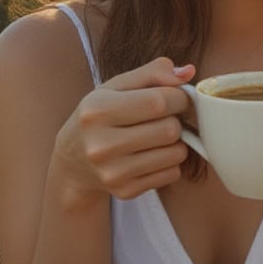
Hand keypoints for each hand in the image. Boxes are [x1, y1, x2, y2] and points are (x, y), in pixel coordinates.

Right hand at [53, 58, 194, 203]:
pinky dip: (171, 161)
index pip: (158, 102)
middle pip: (170, 129)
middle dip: (177, 119)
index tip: (177, 97)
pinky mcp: (125, 191)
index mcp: (97, 110)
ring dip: (177, 141)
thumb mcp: (117, 86)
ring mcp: (113, 173)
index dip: (179, 97)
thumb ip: (153, 73)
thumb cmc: (101, 115)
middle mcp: (101, 145)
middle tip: (167, 116)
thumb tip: (189, 72)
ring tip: (159, 134)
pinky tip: (152, 153)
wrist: (73, 160)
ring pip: (176, 154)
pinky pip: (172, 173)